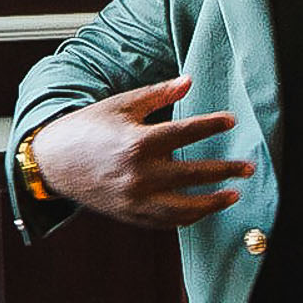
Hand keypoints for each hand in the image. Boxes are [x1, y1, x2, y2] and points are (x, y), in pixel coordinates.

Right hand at [28, 75, 249, 228]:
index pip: (185, 134)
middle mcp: (138, 175)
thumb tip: (190, 80)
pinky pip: (166, 222)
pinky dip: (188, 217)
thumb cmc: (89, 128)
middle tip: (248, 167)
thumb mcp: (122, 105)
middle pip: (193, 174)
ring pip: (184, 209)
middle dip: (225, 171)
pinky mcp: (130, 216)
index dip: (211, 125)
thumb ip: (158, 95)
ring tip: (233, 194)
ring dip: (213, 203)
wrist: (54, 163)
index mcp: (136, 143)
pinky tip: (204, 209)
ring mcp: (134, 200)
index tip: (232, 121)